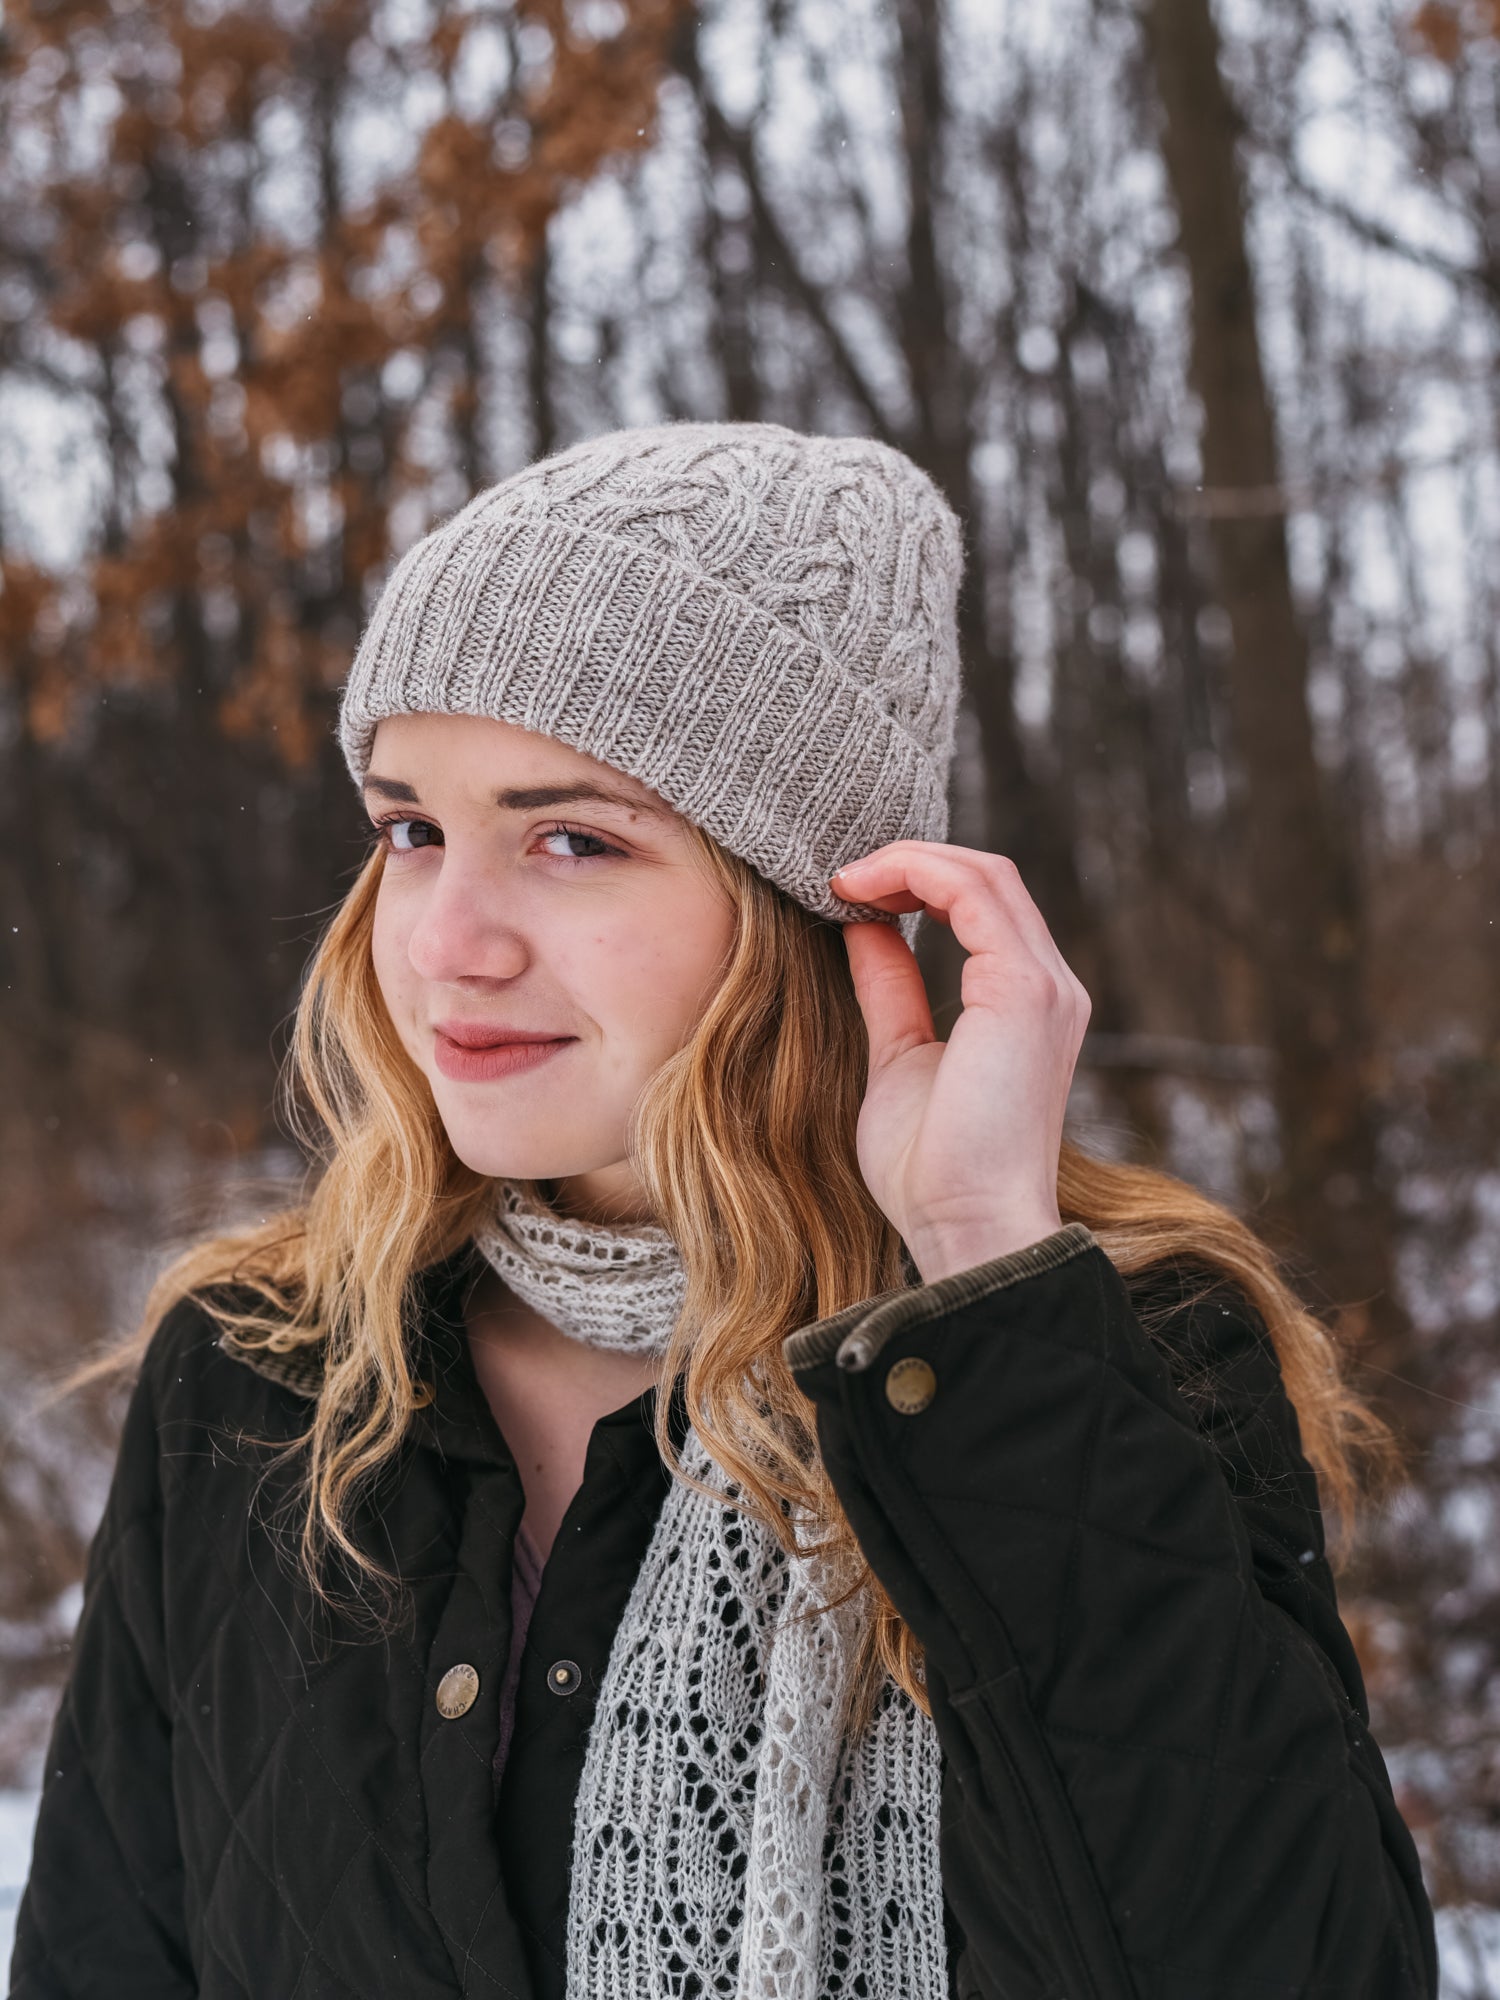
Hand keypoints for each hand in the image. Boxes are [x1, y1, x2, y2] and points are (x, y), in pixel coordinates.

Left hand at [829, 842, 1091, 1283]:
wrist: (965, 1228)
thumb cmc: (931, 1170)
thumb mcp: (898, 1058)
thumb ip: (891, 991)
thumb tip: (864, 929)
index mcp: (1027, 1003)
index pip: (983, 905)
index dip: (918, 880)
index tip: (850, 893)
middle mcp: (1049, 986)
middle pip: (988, 875)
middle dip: (912, 860)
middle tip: (841, 875)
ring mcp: (1044, 985)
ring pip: (984, 872)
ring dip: (908, 860)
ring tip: (845, 879)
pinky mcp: (1024, 990)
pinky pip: (971, 893)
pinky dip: (915, 874)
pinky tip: (860, 892)